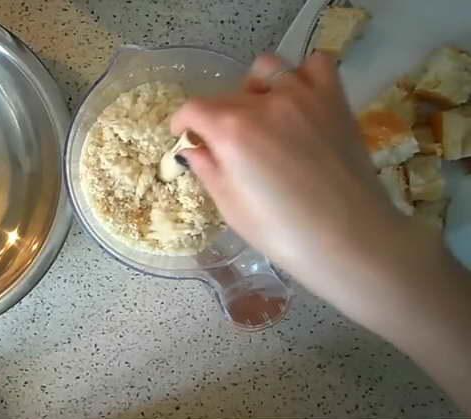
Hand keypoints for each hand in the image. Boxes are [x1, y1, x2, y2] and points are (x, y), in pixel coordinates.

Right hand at [171, 53, 404, 302]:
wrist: (348, 239)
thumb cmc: (282, 233)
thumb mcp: (231, 207)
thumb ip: (207, 170)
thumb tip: (193, 149)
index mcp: (231, 131)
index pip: (194, 109)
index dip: (183, 122)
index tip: (184, 135)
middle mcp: (264, 103)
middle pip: (227, 94)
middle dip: (216, 116)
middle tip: (225, 144)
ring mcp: (303, 96)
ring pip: (267, 69)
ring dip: (256, 87)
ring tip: (261, 112)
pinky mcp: (334, 100)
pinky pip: (316, 65)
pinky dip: (303, 76)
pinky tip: (300, 100)